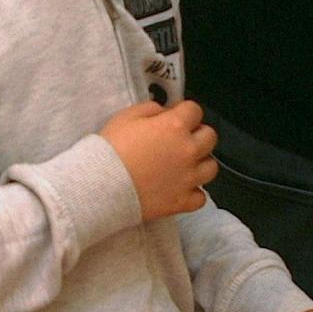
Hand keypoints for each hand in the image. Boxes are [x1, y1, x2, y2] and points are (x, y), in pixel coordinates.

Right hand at [101, 99, 217, 220]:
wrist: (101, 185)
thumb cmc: (111, 147)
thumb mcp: (126, 116)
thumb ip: (151, 109)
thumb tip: (164, 113)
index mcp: (175, 126)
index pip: (194, 110)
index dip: (183, 112)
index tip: (172, 118)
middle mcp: (188, 150)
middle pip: (210, 137)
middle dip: (197, 134)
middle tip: (179, 140)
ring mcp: (189, 178)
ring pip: (211, 167)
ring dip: (200, 163)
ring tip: (182, 165)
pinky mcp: (182, 202)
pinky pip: (200, 197)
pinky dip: (193, 193)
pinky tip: (179, 188)